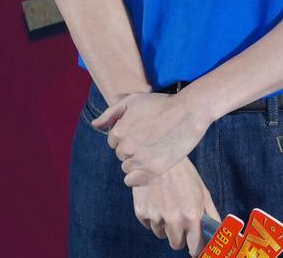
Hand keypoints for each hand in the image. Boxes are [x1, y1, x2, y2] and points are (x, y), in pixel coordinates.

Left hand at [91, 90, 209, 184]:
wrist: (188, 112)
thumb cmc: (161, 104)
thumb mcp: (133, 100)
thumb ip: (111, 113)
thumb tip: (94, 125)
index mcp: (119, 130)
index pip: (114, 141)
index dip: (128, 135)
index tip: (142, 129)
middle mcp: (126, 146)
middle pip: (121, 154)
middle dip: (132, 147)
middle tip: (150, 137)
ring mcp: (139, 159)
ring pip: (127, 167)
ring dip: (136, 161)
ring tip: (153, 148)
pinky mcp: (152, 170)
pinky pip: (132, 181)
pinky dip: (138, 176)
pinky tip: (149, 164)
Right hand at [132, 157, 220, 255]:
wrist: (158, 155)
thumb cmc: (183, 173)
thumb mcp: (202, 191)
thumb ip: (211, 214)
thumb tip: (218, 232)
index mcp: (192, 215)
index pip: (195, 247)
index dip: (196, 248)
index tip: (196, 247)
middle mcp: (174, 220)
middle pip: (176, 244)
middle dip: (180, 236)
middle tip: (181, 221)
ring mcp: (156, 217)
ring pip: (161, 235)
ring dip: (165, 225)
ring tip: (167, 204)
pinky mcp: (141, 213)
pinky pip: (148, 225)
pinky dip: (152, 217)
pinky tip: (156, 201)